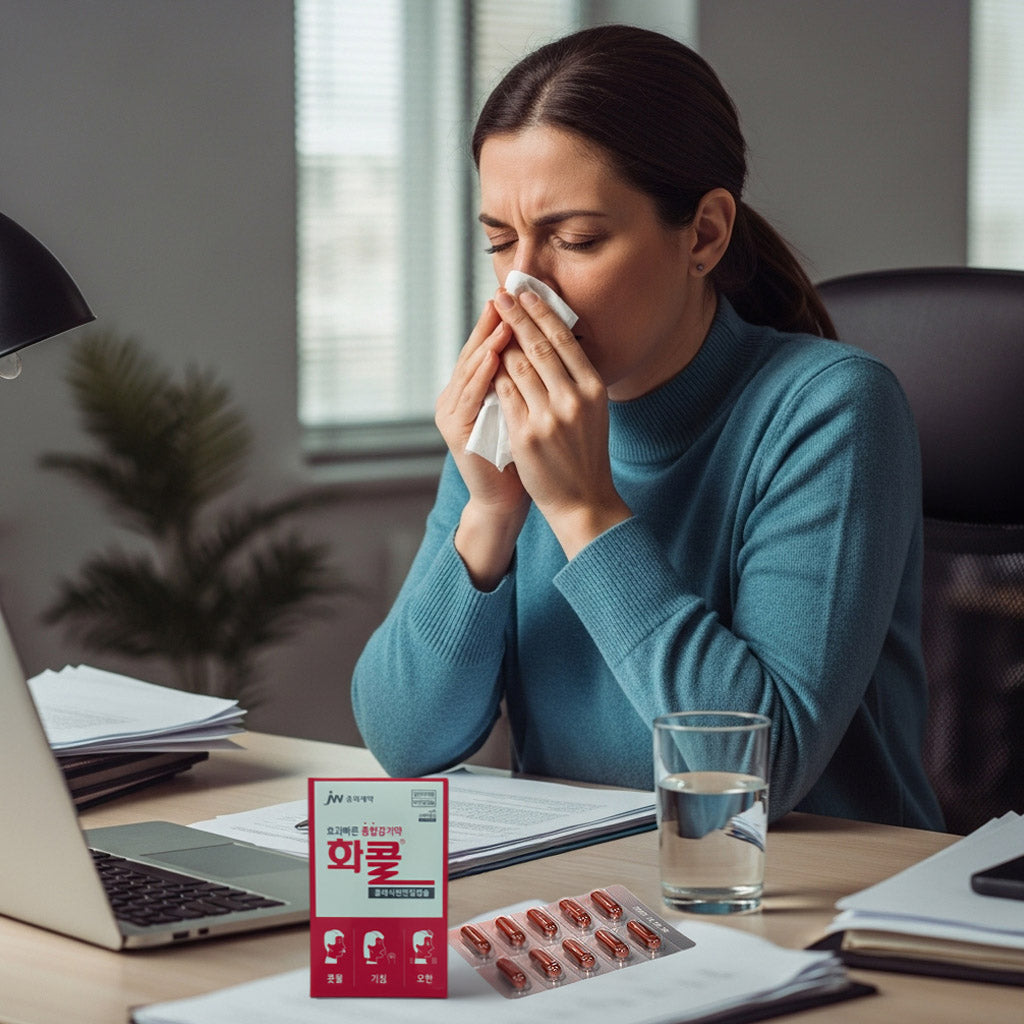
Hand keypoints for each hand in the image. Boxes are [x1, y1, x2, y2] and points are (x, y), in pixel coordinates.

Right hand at [435, 301, 530, 587]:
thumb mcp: (526, 409)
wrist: (506, 499)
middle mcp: (455, 396)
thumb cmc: (522, 455)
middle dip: (492, 321)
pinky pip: (470, 395)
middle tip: (506, 293)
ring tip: (502, 316)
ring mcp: (451, 412)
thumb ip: (525, 379)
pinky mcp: (455, 430)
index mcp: (471, 390)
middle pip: (474, 350)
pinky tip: (494, 355)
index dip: (502, 320)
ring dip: (486, 341)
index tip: (519, 294)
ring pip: (470, 368)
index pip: (487, 346)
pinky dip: (482, 373)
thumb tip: (547, 341)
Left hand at [492, 289, 631, 557]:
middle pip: (539, 346)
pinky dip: (494, 377)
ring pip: (517, 368)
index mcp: (592, 390)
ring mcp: (549, 417)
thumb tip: (558, 340)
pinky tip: (486, 362)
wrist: (583, 500)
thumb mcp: (592, 412)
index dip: (542, 313)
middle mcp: (573, 400)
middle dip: (517, 317)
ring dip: (501, 344)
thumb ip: (576, 380)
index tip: (525, 294)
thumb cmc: (586, 454)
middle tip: (501, 296)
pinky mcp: (526, 435)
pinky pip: (503, 396)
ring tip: (492, 324)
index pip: (564, 340)